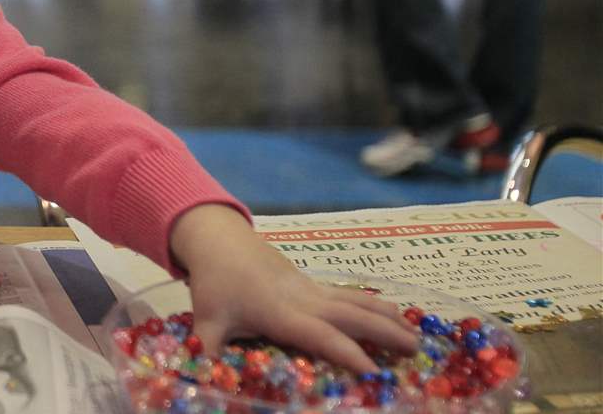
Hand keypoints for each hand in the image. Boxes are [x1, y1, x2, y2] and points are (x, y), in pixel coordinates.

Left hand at [169, 204, 417, 372]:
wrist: (218, 239)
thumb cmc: (214, 283)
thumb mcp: (206, 323)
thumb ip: (209, 355)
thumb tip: (204, 383)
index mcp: (280, 312)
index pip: (319, 335)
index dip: (346, 353)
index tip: (373, 372)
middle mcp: (303, 299)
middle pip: (350, 315)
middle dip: (384, 332)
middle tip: (418, 351)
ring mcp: (310, 288)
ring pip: (355, 301)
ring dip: (387, 316)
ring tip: (418, 334)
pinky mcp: (312, 283)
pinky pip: (348, 295)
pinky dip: (373, 305)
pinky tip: (393, 314)